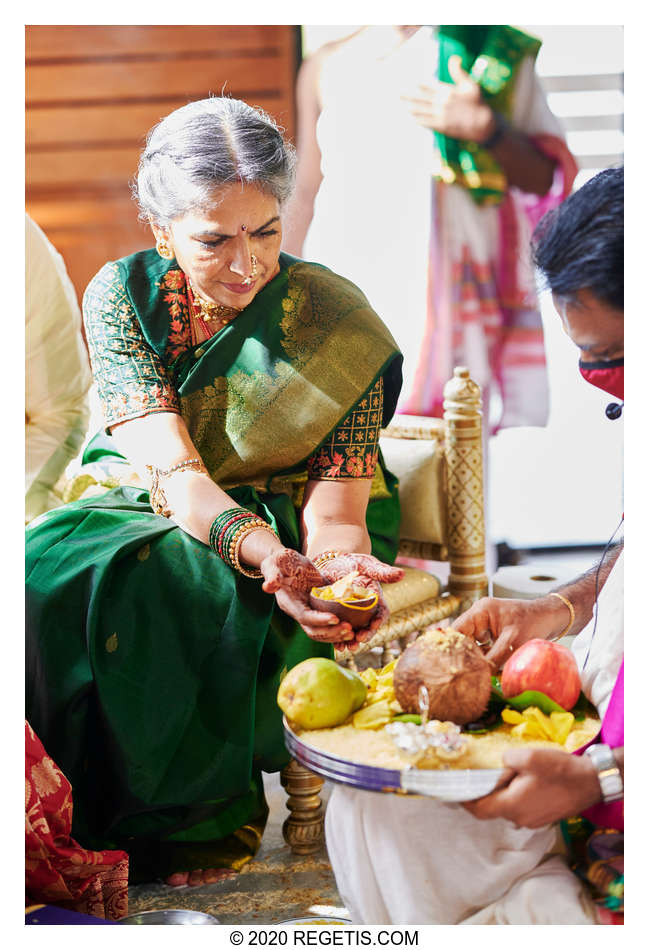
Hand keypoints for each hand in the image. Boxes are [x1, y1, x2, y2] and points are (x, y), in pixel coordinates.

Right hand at [260, 548, 355, 643]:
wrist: (287, 562)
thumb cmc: (279, 561)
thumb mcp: (274, 564)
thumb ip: (272, 575)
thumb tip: (268, 586)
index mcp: (289, 603)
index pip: (304, 616)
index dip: (319, 620)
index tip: (335, 619)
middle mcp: (299, 610)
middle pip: (314, 630)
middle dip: (331, 633)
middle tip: (350, 630)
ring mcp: (310, 611)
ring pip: (323, 630)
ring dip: (337, 635)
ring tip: (354, 633)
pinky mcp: (319, 607)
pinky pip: (330, 622)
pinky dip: (341, 628)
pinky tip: (356, 627)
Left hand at [316, 553, 403, 651]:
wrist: (332, 563)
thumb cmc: (352, 563)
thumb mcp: (366, 564)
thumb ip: (382, 571)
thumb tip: (402, 574)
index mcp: (376, 600)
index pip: (382, 613)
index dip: (379, 620)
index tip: (374, 624)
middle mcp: (366, 612)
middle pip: (369, 627)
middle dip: (366, 635)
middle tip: (360, 639)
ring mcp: (352, 617)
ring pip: (355, 633)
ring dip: (352, 642)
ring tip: (347, 647)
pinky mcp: (338, 618)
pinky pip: (340, 631)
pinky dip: (339, 640)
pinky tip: (336, 645)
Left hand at [402, 54, 494, 141]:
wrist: (483, 125)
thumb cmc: (478, 103)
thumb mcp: (470, 85)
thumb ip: (459, 72)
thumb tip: (454, 58)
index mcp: (447, 91)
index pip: (429, 86)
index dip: (419, 84)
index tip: (411, 82)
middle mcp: (441, 103)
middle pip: (421, 98)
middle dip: (409, 95)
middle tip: (399, 93)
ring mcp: (440, 116)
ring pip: (422, 111)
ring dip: (411, 107)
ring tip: (403, 105)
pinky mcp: (441, 127)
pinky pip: (427, 123)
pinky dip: (419, 120)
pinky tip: (413, 118)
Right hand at [453, 595, 569, 669]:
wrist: (552, 618)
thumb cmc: (534, 622)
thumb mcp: (514, 641)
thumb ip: (495, 657)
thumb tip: (481, 675)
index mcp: (480, 611)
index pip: (457, 629)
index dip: (452, 646)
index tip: (450, 664)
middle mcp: (479, 617)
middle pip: (462, 638)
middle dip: (462, 655)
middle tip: (460, 673)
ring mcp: (485, 626)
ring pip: (471, 645)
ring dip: (472, 659)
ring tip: (469, 674)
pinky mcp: (492, 636)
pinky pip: (481, 649)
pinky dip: (482, 660)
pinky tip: (482, 671)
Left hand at [462, 746, 602, 827]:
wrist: (590, 784)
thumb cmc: (559, 771)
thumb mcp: (528, 757)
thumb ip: (506, 760)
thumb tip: (500, 765)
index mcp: (512, 806)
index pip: (479, 810)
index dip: (464, 802)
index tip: (455, 791)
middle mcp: (519, 818)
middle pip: (492, 809)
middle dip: (484, 794)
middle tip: (477, 777)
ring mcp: (532, 821)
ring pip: (508, 808)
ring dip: (502, 795)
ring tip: (502, 775)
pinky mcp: (542, 818)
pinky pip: (521, 809)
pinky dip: (515, 797)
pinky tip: (520, 781)